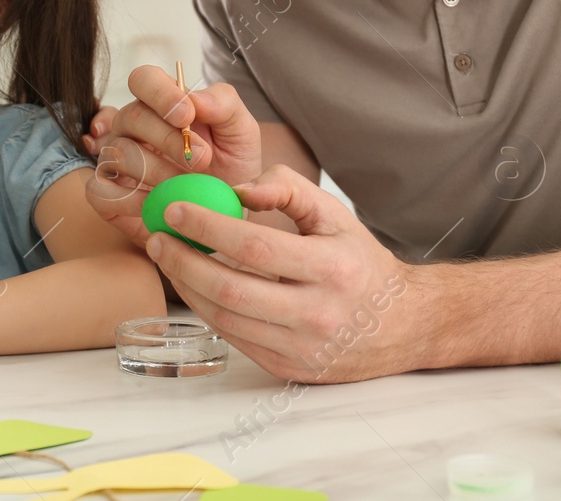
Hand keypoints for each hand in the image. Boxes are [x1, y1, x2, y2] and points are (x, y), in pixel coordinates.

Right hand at [86, 67, 262, 247]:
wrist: (224, 215)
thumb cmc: (231, 167)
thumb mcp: (241, 133)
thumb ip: (224, 105)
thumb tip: (194, 98)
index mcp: (162, 103)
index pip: (143, 79)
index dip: (160, 93)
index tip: (186, 116)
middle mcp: (133, 126)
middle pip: (131, 116)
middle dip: (168, 139)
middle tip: (202, 160)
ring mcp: (116, 158)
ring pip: (117, 152)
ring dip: (155, 171)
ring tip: (184, 186)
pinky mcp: (107, 194)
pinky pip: (98, 189)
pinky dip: (125, 198)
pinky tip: (152, 203)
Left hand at [146, 164, 420, 382]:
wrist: (403, 326)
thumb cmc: (361, 262)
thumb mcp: (336, 216)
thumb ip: (289, 189)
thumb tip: (239, 189)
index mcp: (333, 270)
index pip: (256, 247)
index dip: (208, 228)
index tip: (174, 210)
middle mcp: (318, 315)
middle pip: (232, 290)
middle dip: (183, 262)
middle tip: (157, 238)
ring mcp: (302, 349)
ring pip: (226, 320)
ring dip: (186, 288)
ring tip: (167, 259)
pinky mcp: (289, 369)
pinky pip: (234, 339)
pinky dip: (206, 311)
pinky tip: (192, 286)